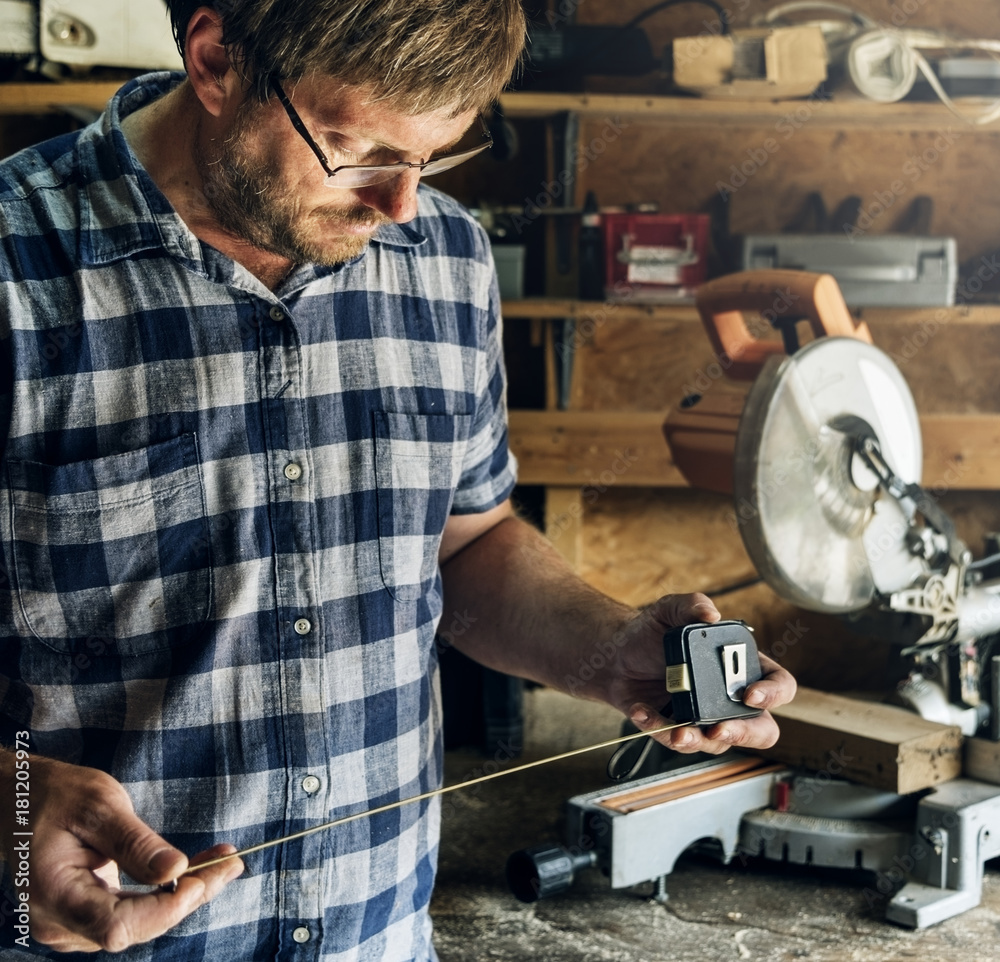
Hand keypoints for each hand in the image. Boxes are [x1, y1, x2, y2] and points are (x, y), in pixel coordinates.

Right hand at [0, 752, 242, 952]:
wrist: (22, 799)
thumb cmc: (56, 796)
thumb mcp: (98, 806)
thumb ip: (134, 842)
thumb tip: (174, 870)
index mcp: (55, 895)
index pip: (117, 926)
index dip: (164, 909)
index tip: (204, 879)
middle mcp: (60, 922)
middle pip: (135, 928)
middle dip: (189, 896)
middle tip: (232, 863)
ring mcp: (71, 924)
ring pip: (139, 922)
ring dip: (184, 894)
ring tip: (223, 862)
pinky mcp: (86, 915)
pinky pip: (132, 912)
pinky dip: (167, 892)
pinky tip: (197, 870)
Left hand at [605, 592, 796, 755]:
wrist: (615, 654)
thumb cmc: (651, 632)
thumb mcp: (669, 610)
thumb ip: (691, 604)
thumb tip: (710, 613)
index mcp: (741, 667)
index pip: (779, 685)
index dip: (773, 694)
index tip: (750, 695)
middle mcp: (730, 698)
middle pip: (762, 729)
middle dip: (745, 734)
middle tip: (720, 730)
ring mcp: (706, 718)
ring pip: (718, 744)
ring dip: (698, 741)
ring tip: (677, 731)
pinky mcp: (678, 730)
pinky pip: (676, 741)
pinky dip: (659, 729)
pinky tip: (642, 712)